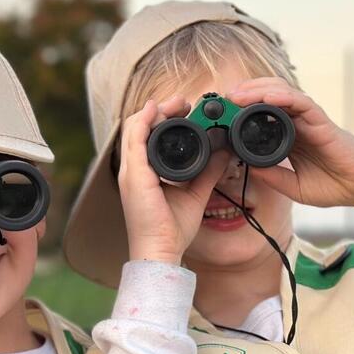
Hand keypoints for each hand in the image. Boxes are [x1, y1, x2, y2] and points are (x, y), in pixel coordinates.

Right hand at [118, 97, 230, 265]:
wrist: (161, 250)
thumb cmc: (171, 229)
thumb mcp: (196, 193)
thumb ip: (208, 172)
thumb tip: (223, 154)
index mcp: (144, 174)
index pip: (146, 137)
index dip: (162, 120)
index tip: (185, 113)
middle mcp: (133, 170)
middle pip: (139, 127)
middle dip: (160, 110)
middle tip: (183, 103)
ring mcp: (131, 171)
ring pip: (134, 127)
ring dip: (154, 110)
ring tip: (176, 103)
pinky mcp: (134, 174)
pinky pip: (135, 138)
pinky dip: (144, 120)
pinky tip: (156, 109)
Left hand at [226, 77, 353, 209]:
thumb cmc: (336, 187)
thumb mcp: (295, 188)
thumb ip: (273, 177)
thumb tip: (248, 168)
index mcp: (291, 136)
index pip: (262, 115)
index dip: (241, 111)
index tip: (221, 114)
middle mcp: (299, 123)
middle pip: (268, 97)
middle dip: (244, 94)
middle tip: (223, 98)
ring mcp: (310, 120)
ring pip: (281, 93)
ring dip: (258, 90)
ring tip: (237, 94)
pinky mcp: (322, 121)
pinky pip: (301, 102)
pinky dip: (283, 96)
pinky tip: (266, 97)